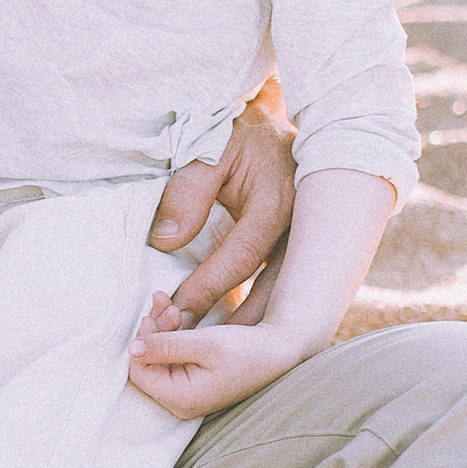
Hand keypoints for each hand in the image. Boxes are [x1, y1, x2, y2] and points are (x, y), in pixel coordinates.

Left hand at [127, 295, 310, 423]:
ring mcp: (186, 395)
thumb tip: (132, 348)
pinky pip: (171, 359)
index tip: (156, 313)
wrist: (280, 353)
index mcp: (181, 399)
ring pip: (158, 358)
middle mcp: (180, 403)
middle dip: (152, 330)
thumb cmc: (247, 349)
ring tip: (168, 303)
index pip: (140, 371)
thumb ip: (166, 345)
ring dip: (160, 329)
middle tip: (164, 302)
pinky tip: (175, 314)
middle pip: (148, 364)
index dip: (143, 340)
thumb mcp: (205, 343)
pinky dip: (171, 336)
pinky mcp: (193, 383)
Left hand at [146, 93, 293, 326]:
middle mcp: (296, 228)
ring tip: (210, 350)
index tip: (176, 312)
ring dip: (246, 324)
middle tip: (192, 345)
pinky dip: (254, 310)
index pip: (240, 257)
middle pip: (270, 291)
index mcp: (277, 203)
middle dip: (232, 324)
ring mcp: (299, 239)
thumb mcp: (208, 149)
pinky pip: (275, 286)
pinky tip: (232, 332)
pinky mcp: (291, 246)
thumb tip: (166, 241)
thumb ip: (187, 192)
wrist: (267, 117)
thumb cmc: (234, 128)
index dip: (206, 287)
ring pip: (278, 295)